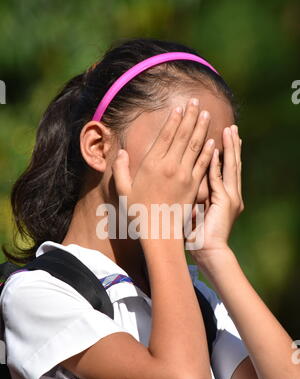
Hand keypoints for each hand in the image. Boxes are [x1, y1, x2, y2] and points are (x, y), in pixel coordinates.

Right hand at [112, 98, 215, 239]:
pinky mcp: (194, 186)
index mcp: (152, 165)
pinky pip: (203, 164)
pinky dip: (209, 151)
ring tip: (207, 114)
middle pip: (183, 135)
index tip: (179, 107)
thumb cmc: (138, 213)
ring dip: (202, 128)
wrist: (159, 232)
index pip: (165, 136)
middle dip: (190, 116)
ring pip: (195, 146)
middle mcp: (170, 166)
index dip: (173, 120)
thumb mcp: (123, 191)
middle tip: (197, 102)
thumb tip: (122, 152)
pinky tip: (213, 141)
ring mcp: (184, 176)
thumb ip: (121, 170)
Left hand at [189, 125, 243, 260]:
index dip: (225, 151)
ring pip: (231, 166)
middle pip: (233, 163)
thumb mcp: (198, 213)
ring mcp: (231, 197)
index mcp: (225, 196)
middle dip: (232, 144)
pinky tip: (214, 150)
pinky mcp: (226, 201)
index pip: (226, 168)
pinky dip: (217, 164)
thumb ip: (196, 198)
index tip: (222, 136)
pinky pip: (219, 179)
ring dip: (230, 148)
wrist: (208, 251)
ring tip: (229, 130)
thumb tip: (185, 185)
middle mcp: (231, 194)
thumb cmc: (199, 235)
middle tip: (232, 127)